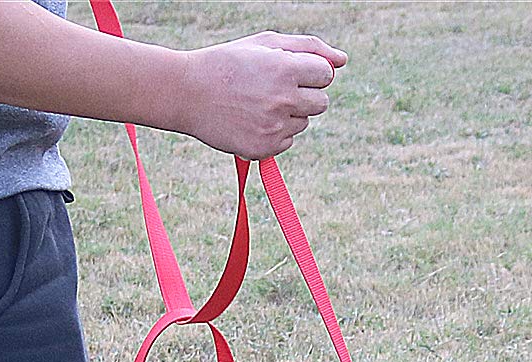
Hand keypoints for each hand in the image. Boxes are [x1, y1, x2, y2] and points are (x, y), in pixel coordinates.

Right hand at [178, 32, 346, 159]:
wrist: (189, 93)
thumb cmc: (230, 62)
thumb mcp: (266, 43)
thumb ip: (308, 48)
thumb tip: (342, 60)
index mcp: (286, 69)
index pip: (326, 75)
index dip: (311, 72)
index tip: (291, 70)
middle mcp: (284, 100)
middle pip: (322, 103)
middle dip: (305, 94)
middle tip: (274, 88)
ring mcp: (275, 127)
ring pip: (304, 123)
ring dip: (289, 114)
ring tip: (258, 103)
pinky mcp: (265, 148)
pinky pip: (287, 141)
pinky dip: (275, 132)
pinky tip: (252, 119)